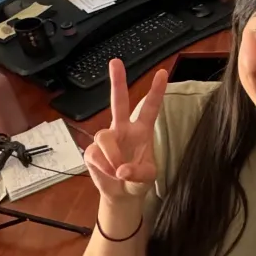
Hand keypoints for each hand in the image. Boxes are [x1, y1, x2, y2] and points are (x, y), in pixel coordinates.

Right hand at [83, 59, 168, 202]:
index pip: (150, 107)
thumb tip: (121, 170)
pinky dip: (103, 167)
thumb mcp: (147, 178)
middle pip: (119, 101)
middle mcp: (124, 129)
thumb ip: (138, 174)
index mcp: (142, 130)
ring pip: (104, 136)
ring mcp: (107, 138)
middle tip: (115, 61)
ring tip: (118, 170)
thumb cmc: (138, 179)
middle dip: (117, 82)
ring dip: (112, 155)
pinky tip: (109, 173)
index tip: (162, 72)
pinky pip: (95, 154)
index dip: (156, 91)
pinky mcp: (92, 151)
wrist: (122, 194)